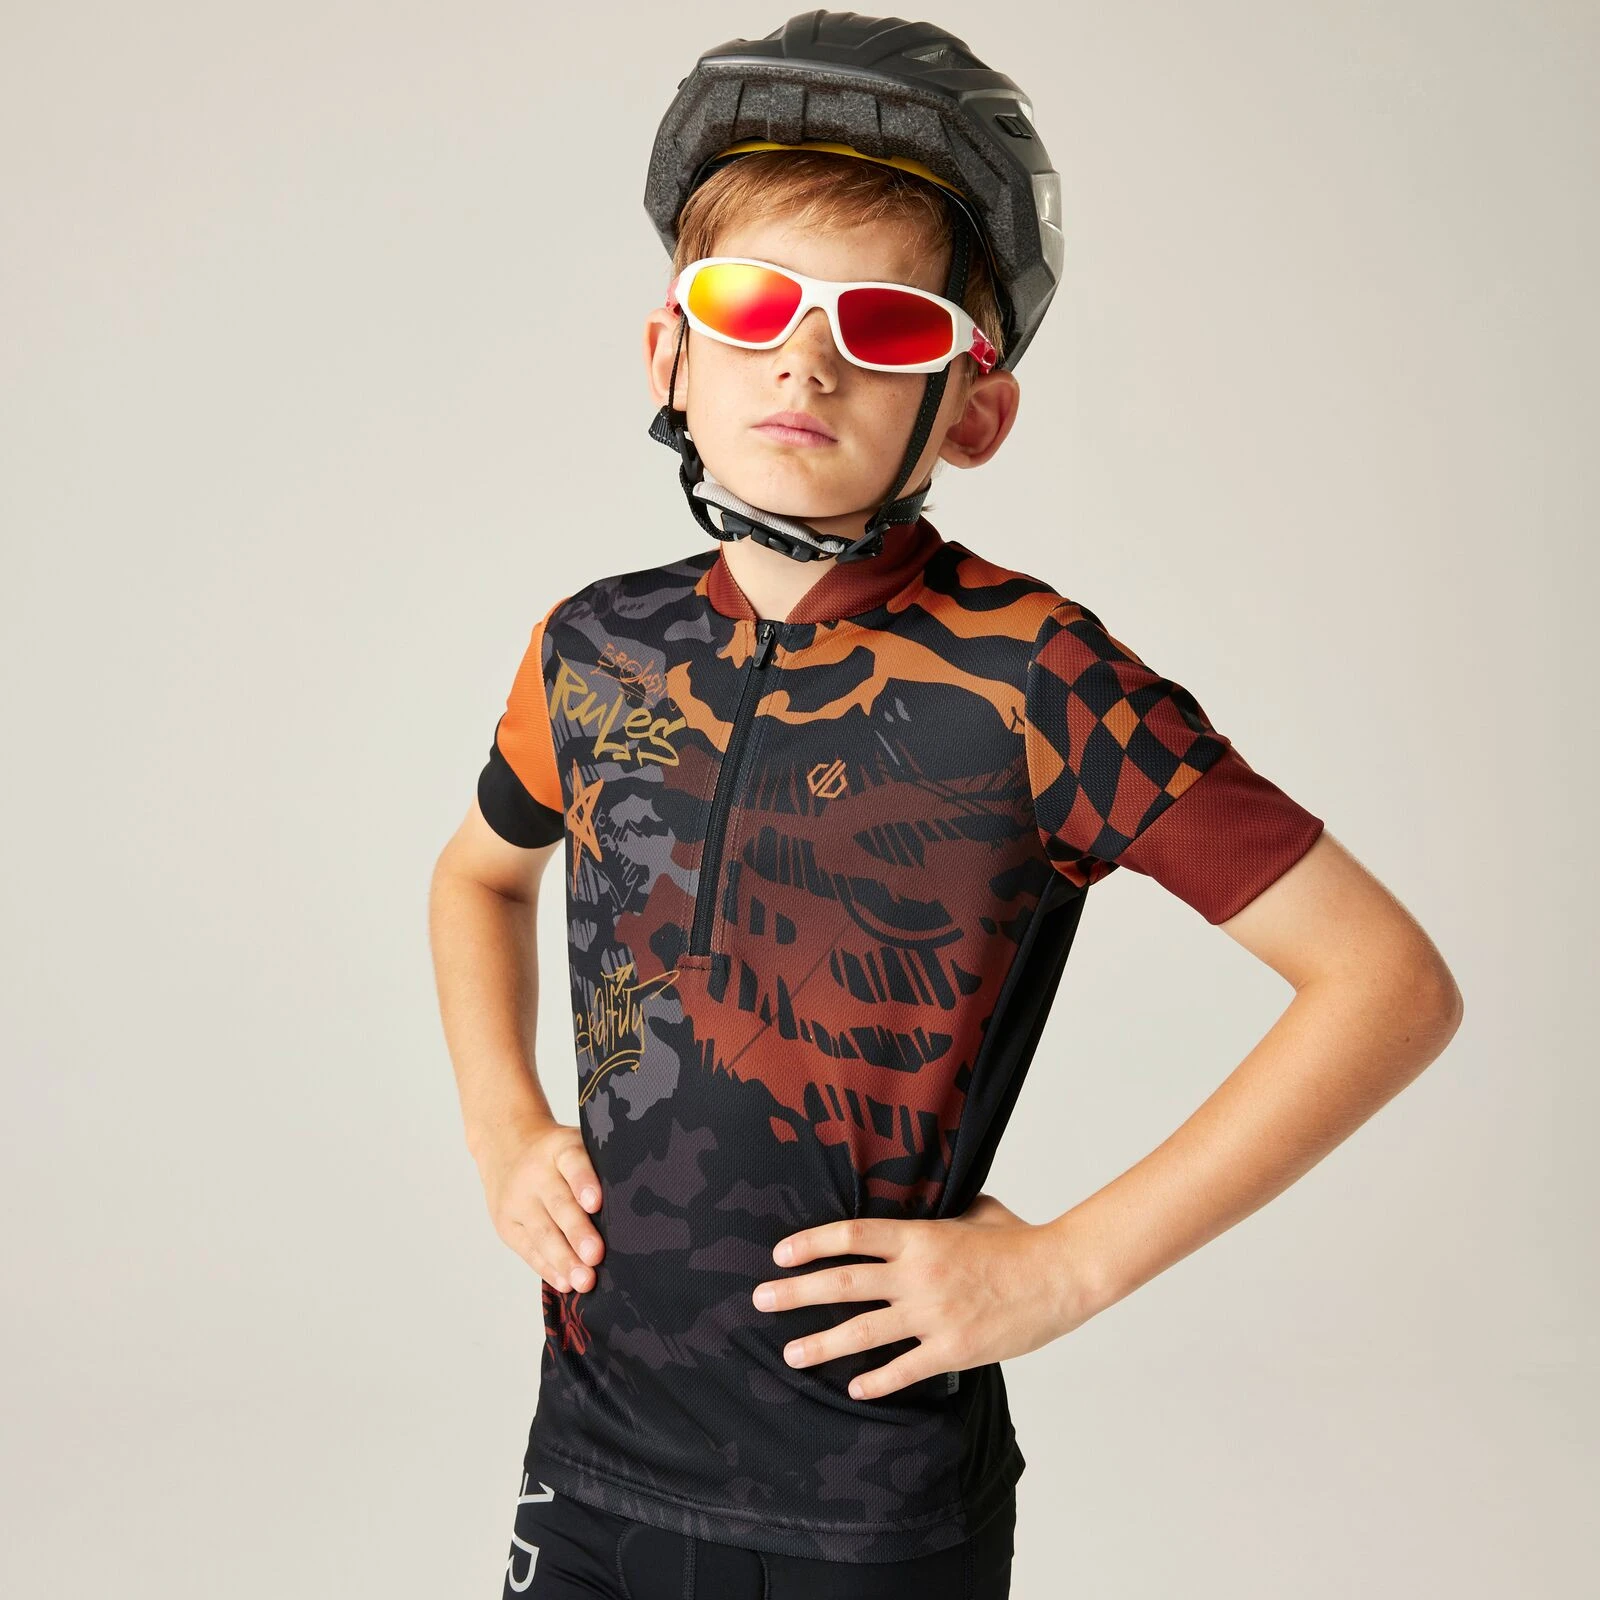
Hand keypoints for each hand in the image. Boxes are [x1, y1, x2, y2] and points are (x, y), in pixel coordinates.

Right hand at [476, 1117, 604, 1292]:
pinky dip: (548, 1268)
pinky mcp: (507, 1225)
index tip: (596, 1204)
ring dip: (564, 1259)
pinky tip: (565, 1282)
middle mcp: (536, 1173)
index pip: (573, 1163)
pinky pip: (528, 1250)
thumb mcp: (577, 1146)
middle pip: (558, 1204)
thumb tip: (635, 1210)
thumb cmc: (558, 1155)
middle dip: (577, 1232)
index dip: (584, 1182)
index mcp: (560, 1149)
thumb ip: (600, 1170)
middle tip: (596, 1255)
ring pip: (542, 1233)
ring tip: (584, 1280)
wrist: (505, 1147)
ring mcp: (518, 1200)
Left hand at [751, 1193, 1090, 1399]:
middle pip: (843, 1283)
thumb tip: (926, 1197)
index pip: (852, 1235)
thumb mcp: (974, 1210)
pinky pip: (904, 1368)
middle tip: (760, 1299)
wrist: (1060, 1275)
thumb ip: (941, 1210)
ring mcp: (933, 1313)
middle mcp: (917, 1274)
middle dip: (796, 1292)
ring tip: (790, 1353)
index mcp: (920, 1235)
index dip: (811, 1242)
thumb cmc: (1018, 1239)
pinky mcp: (953, 1348)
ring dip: (821, 1343)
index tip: (779, 1253)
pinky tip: (853, 1389)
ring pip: (863, 1330)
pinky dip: (877, 1381)